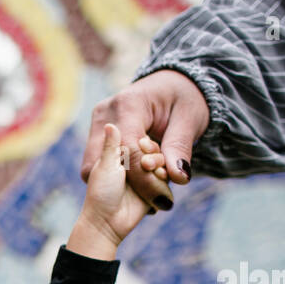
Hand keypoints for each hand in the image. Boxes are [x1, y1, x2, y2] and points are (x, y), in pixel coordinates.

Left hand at [68, 123, 157, 258]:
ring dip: (159, 165)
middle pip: (151, 147)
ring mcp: (144, 171)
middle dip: (151, 154)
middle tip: (147, 164)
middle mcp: (132, 158)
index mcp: (118, 149)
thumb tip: (110, 125)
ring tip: (152, 171)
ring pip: (160, 159)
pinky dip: (164, 177)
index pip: (137, 134)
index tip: (142, 144)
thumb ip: (111, 145)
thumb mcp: (105, 166)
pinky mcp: (154, 183)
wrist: (108, 223)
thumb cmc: (101, 193)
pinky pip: (167, 174)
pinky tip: (159, 179)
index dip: (142, 141)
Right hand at [79, 69, 209, 210]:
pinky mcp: (95, 136)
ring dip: (121, 181)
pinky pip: (97, 166)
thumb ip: (180, 148)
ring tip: (151, 176)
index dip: (144, 178)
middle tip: (159, 189)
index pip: (129, 150)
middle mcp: (105, 113)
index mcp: (129, 104)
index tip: (162, 198)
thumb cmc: (183, 98)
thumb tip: (178, 178)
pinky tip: (139, 173)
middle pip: (104, 162)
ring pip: (94, 168)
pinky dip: (117, 176)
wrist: (170, 85)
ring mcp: (96, 124)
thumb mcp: (190, 120)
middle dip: (131, 183)